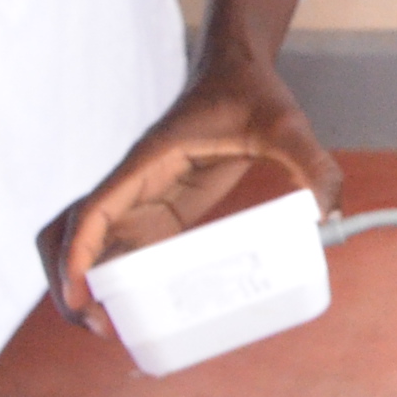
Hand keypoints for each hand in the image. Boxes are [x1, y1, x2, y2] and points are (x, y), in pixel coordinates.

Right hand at [38, 49, 341, 335]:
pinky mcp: (160, 207)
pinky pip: (124, 244)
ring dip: (87, 282)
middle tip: (97, 325)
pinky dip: (116, 276)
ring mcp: (142, 196)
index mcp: (147, 162)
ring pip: (90, 242)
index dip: (78, 254)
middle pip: (71, 232)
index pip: (93, 211)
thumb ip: (310, 163)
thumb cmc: (251, 92)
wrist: (239, 70)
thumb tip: (326, 212)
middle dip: (70, 279)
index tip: (79, 296)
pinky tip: (135, 307)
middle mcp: (133, 181)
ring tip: (109, 327)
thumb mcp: (284, 125)